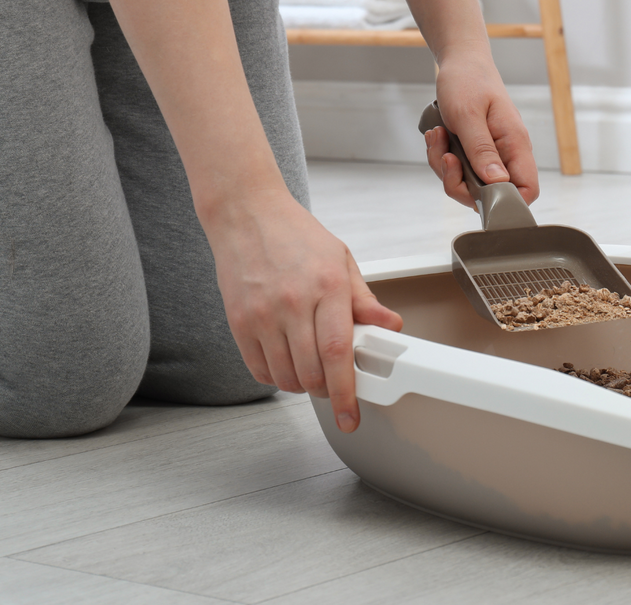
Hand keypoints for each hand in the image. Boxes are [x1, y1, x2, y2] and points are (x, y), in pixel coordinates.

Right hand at [204, 187, 401, 432]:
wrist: (246, 214)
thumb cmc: (295, 235)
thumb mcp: (341, 260)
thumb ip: (365, 300)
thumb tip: (391, 325)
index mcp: (327, 286)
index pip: (338, 352)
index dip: (347, 391)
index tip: (351, 415)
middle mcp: (293, 303)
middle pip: (311, 373)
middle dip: (327, 392)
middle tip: (334, 386)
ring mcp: (262, 314)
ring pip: (285, 377)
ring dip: (302, 386)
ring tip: (311, 369)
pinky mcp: (239, 322)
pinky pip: (259, 369)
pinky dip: (275, 377)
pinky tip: (286, 362)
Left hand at [425, 50, 538, 207]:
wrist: (460, 61)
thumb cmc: (468, 80)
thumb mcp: (468, 115)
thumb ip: (482, 150)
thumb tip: (497, 182)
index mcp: (515, 143)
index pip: (527, 189)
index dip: (506, 201)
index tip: (476, 191)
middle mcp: (506, 153)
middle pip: (492, 194)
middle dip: (460, 183)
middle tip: (447, 157)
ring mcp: (490, 154)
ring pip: (469, 184)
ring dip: (446, 167)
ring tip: (439, 137)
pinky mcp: (474, 152)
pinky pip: (458, 171)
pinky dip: (442, 158)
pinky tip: (438, 136)